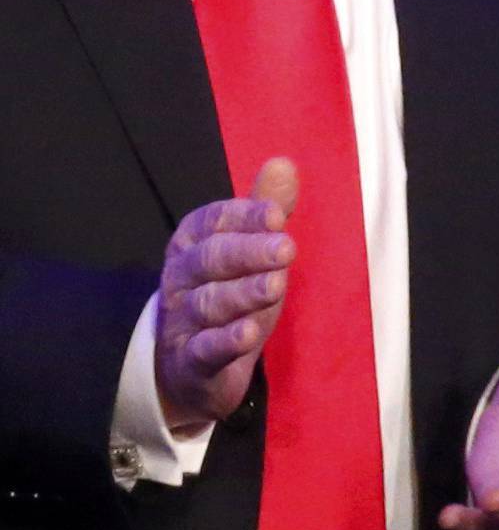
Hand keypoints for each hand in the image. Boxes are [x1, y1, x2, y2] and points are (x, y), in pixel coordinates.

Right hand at [155, 158, 297, 428]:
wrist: (189, 367)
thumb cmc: (228, 295)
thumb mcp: (249, 251)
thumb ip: (264, 210)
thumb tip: (283, 163)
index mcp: (193, 243)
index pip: (213, 222)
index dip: (244, 217)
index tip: (277, 214)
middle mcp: (181, 278)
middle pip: (210, 259)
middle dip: (249, 252)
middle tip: (287, 248)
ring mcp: (182, 321)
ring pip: (209, 303)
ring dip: (243, 293)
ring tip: (277, 286)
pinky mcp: (191, 361)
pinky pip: (205, 349)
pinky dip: (225, 341)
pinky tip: (248, 334)